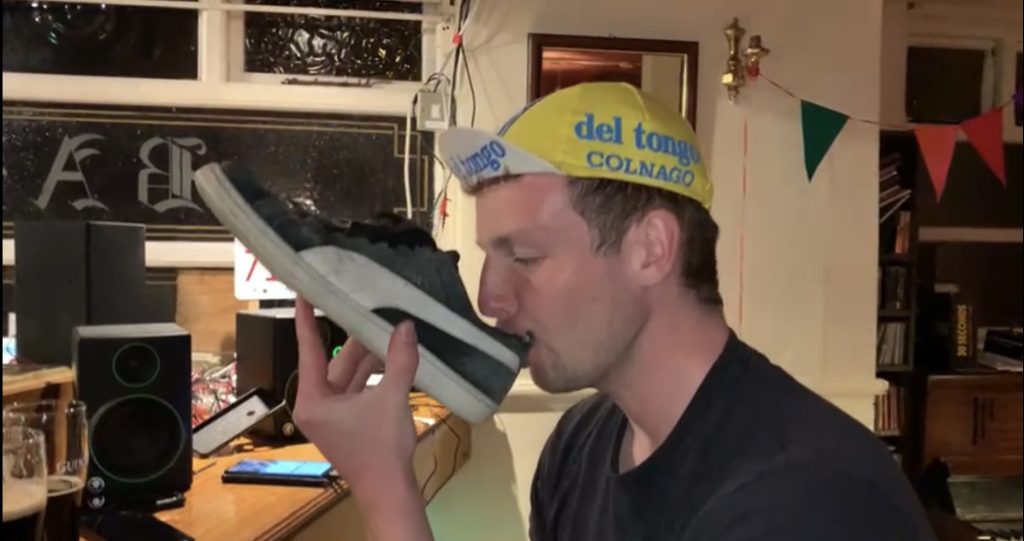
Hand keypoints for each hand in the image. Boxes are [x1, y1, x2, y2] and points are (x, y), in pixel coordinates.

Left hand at [291, 297, 418, 492]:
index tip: (303, 293)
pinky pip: (359, 387)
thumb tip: (407, 327)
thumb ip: (400, 361)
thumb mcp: (392, 399)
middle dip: (356, 338)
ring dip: (370, 356)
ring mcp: (332, 413)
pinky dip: (375, 374)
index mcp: (312, 399)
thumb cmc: (381, 449)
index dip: (307, 320)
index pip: (309, 350)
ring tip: (389, 327)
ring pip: (350, 374)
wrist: (390, 490)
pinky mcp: (349, 420)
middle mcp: (316, 403)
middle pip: (335, 361)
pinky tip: (393, 355)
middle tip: (367, 305)